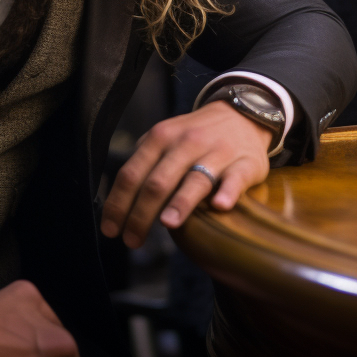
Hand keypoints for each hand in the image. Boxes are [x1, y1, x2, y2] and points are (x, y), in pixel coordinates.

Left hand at [100, 100, 272, 248]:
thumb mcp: (165, 140)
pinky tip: (219, 205)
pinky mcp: (245, 163)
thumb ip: (144, 163)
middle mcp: (187, 143)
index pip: (132, 173)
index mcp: (160, 138)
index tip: (111, 230)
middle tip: (132, 241)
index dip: (118, 204)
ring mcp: (217, 152)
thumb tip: (118, 203)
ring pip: (196, 179)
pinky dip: (228, 192)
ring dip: (180, 202)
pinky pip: (235, 178)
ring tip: (168, 223)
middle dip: (141, 214)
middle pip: (158, 181)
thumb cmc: (195, 137)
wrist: (242, 115)